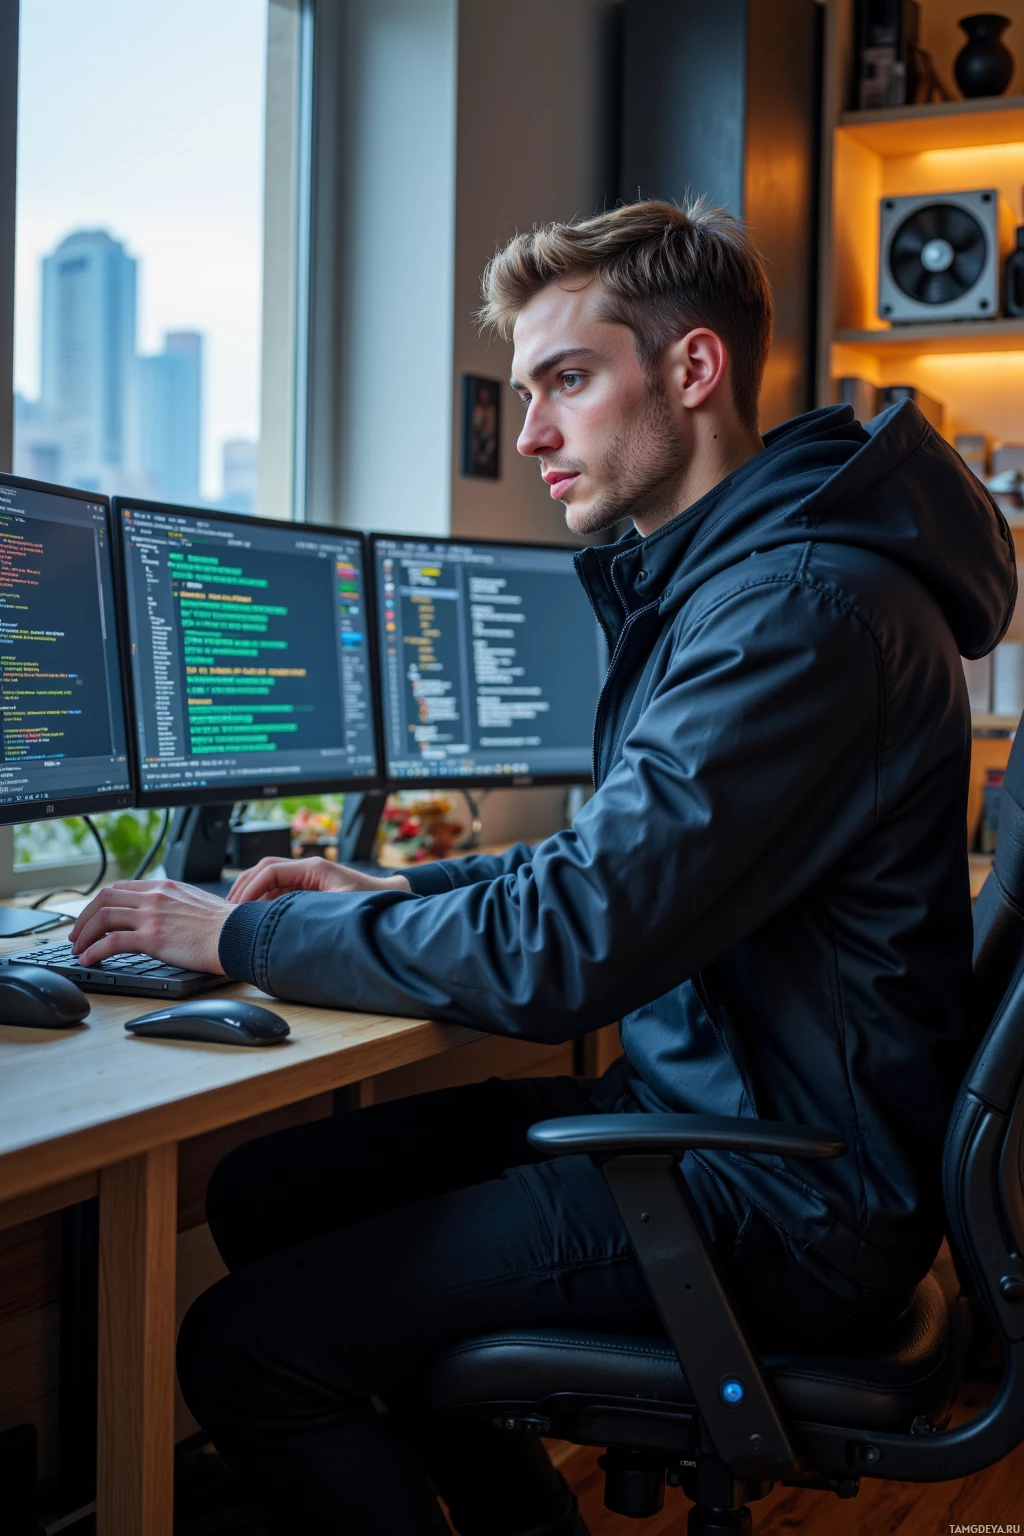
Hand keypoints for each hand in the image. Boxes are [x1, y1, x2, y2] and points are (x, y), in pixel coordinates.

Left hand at [68, 880, 231, 972]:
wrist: (240, 935)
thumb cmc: (226, 926)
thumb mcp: (197, 902)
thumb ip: (175, 904)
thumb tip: (163, 918)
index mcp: (165, 886)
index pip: (121, 888)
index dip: (100, 903)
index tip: (92, 917)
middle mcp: (155, 895)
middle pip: (104, 898)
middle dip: (84, 917)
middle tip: (77, 934)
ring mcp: (152, 915)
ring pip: (102, 917)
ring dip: (84, 934)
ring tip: (79, 949)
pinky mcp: (152, 937)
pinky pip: (112, 941)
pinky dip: (94, 951)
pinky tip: (89, 960)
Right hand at [226, 856, 410, 904]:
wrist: (389, 900)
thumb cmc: (370, 902)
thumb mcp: (339, 907)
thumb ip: (311, 911)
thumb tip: (282, 922)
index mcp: (313, 868)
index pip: (271, 870)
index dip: (251, 888)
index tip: (238, 907)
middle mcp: (308, 869)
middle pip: (264, 869)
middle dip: (244, 887)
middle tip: (229, 910)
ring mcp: (306, 877)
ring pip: (268, 878)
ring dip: (251, 893)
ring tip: (237, 913)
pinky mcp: (307, 888)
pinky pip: (278, 889)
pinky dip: (263, 900)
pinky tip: (256, 916)